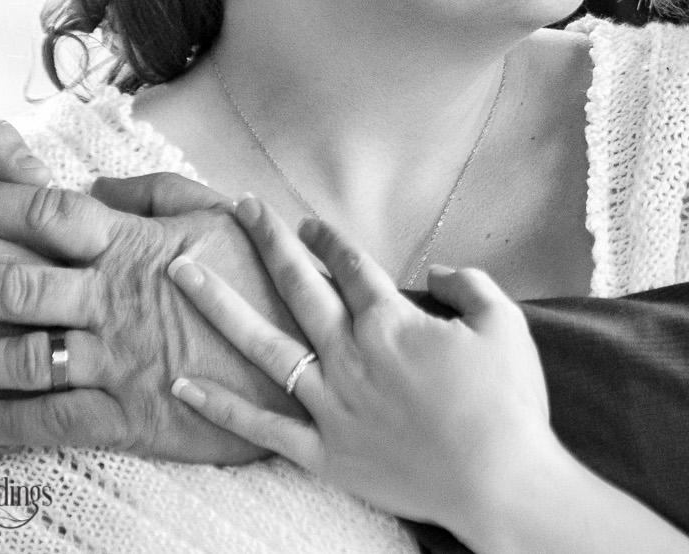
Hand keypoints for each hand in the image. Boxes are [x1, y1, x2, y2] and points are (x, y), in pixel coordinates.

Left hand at [0, 169, 300, 460]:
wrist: (319, 354)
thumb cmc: (272, 276)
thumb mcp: (223, 215)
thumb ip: (155, 194)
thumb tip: (95, 184)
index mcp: (135, 245)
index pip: (44, 211)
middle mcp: (116, 299)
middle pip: (12, 283)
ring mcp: (120, 359)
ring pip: (18, 357)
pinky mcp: (131, 414)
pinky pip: (50, 421)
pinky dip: (0, 423)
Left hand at [165, 196, 566, 540]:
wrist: (499, 482)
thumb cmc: (509, 402)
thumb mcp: (505, 324)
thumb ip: (469, 284)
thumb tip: (437, 270)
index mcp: (392, 322)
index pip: (351, 264)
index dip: (326, 237)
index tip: (305, 221)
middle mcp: (351, 355)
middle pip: (298, 286)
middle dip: (266, 242)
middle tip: (238, 207)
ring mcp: (331, 405)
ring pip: (262, 345)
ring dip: (218, 305)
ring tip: (180, 272)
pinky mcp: (323, 452)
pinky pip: (260, 426)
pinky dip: (220, 407)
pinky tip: (181, 384)